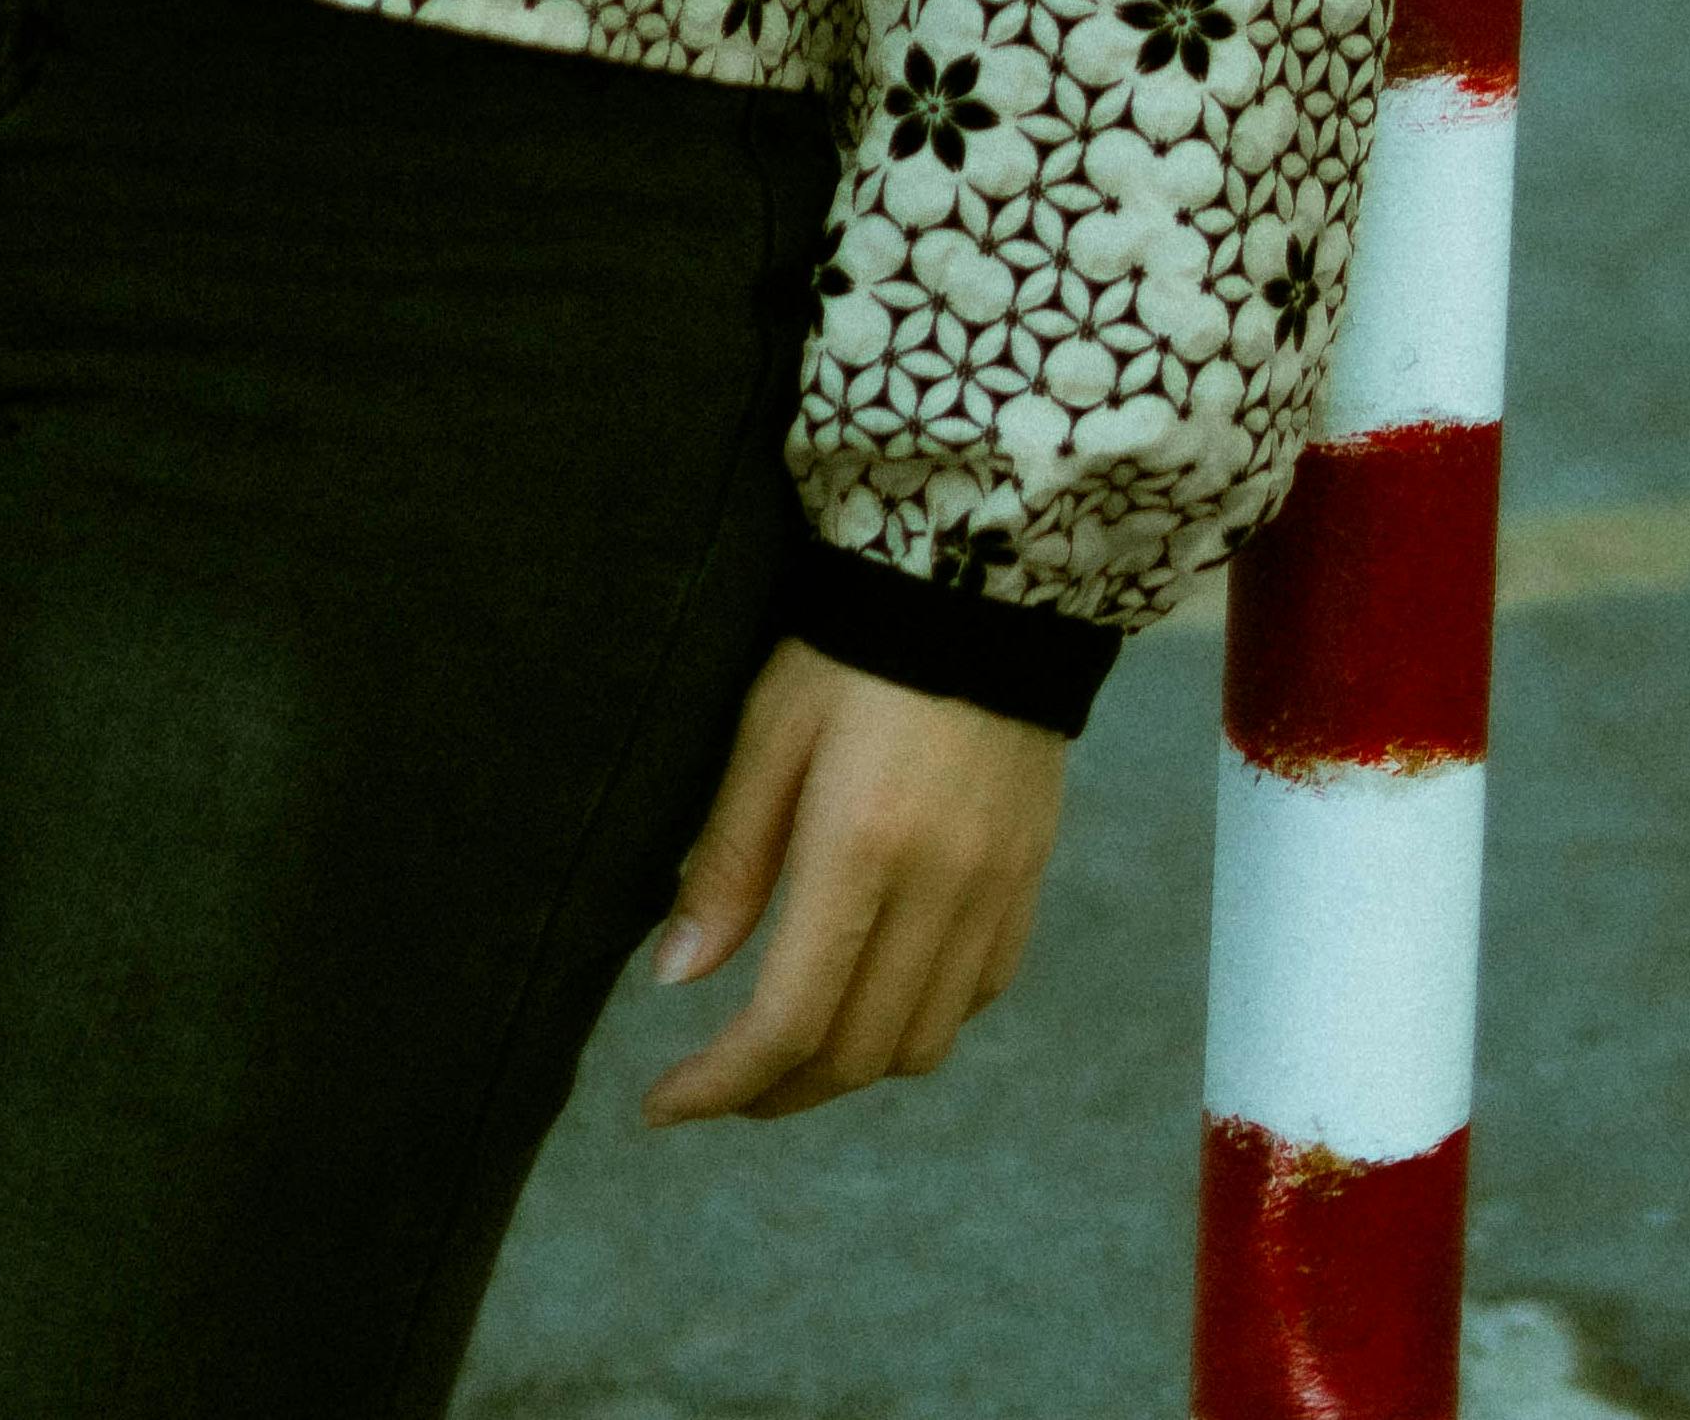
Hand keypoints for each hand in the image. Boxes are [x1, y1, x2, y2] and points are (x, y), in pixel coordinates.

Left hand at [636, 636, 1066, 1123]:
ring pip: (920, 1046)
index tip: (662, 1105)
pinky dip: (916, 1024)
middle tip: (715, 1086)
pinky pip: (975, 999)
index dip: (720, 1083)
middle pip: (856, 1054)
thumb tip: (674, 978)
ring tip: (788, 1046)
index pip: (789, 1019)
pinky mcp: (1026, 883)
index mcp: (862, 846)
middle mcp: (939, 888)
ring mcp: (995, 893)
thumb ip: (727, 860)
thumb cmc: (849, 646)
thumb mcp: (768, 729)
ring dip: (846, 1068)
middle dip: (774, 1091)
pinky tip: (871, 993)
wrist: (979, 584)